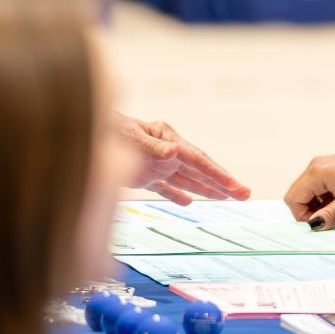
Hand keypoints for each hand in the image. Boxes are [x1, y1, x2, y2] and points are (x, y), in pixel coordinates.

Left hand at [117, 115, 250, 206]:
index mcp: (169, 139)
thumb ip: (152, 146)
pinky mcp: (146, 175)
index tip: (236, 187)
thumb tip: (174, 152)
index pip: (199, 160)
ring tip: (228, 198)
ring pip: (188, 180)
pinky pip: (167, 188)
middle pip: (201, 170)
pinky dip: (178, 196)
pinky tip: (189, 203)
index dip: (219, 174)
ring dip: (208, 189)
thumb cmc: (109, 130)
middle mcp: (169, 151)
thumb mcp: (130, 137)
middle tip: (245, 194)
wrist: (89, 134)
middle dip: (223, 183)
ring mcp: (159, 164)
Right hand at [284, 146, 334, 229]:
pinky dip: (324, 198)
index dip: (303, 216)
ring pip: (307, 192)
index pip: (293, 200)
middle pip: (297, 195)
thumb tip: (313, 226)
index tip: (321, 223)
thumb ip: (329, 216)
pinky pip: (317, 187)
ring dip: (317, 205)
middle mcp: (315, 167)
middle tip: (329, 218)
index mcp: (316, 173)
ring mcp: (321, 166)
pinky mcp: (329, 168)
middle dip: (309, 211)